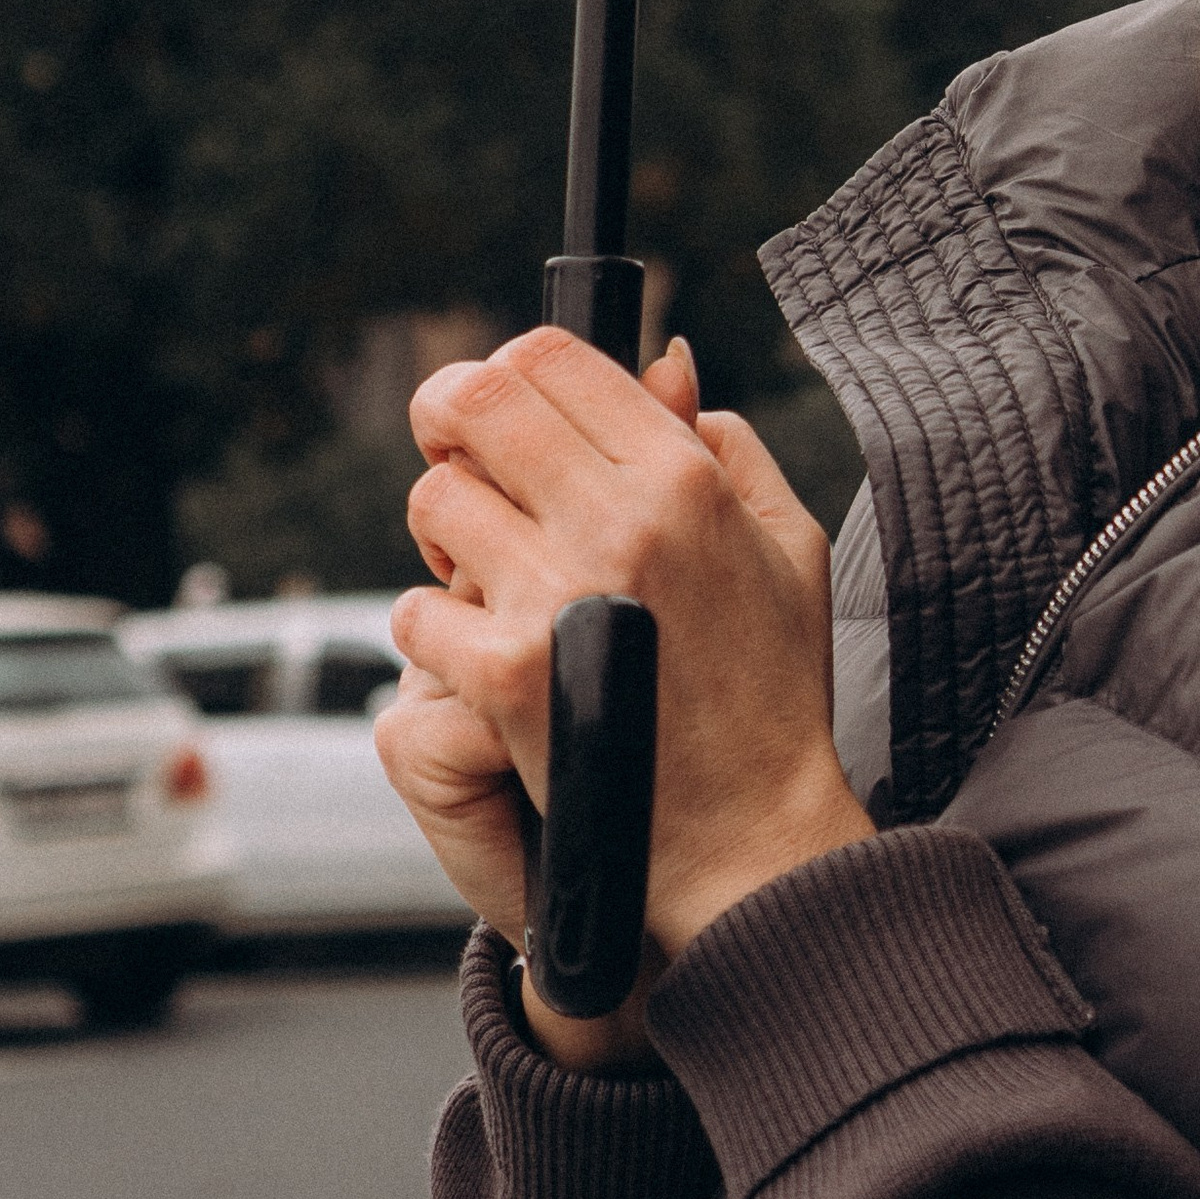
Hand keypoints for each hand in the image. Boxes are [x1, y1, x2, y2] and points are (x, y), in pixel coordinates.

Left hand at [380, 331, 870, 1060]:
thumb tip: (663, 368)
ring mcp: (558, 597)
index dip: (506, 367)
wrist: (752, 841)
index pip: (552, 356)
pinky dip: (428, 633)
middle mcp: (620, 520)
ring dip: (442, 533)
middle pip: (476, 401)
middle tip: (455, 457)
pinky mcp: (508, 679)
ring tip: (473, 571)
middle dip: (447, 420)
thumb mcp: (786, 545)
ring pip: (435, 501)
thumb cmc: (772, 692)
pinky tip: (471, 657)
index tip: (497, 407)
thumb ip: (726, 442)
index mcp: (684, 476)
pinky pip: (413, 613)